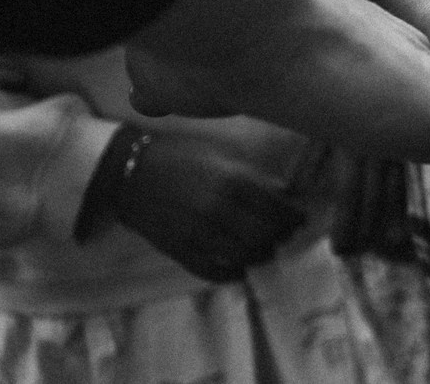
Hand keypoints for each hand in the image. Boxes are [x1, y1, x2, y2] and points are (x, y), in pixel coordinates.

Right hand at [111, 132, 304, 282]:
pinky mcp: (179, 250)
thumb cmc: (179, 157)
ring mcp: (198, 233)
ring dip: (260, 256)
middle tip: (284, 236)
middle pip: (264, 235)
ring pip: (243, 256)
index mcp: (233, 181)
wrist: (129, 172)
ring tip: (265, 250)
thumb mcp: (221, 156)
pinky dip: (232, 273)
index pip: (277, 208)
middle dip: (280, 238)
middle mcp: (219, 209)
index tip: (300, 219)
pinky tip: (239, 267)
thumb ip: (253, 176)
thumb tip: (284, 193)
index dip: (293, 218)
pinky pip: (213, 271)